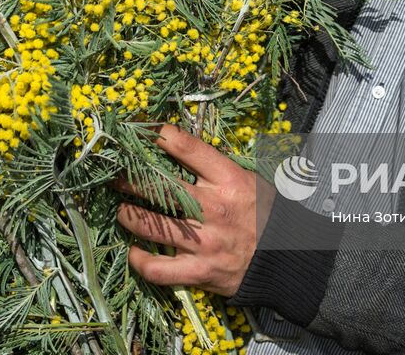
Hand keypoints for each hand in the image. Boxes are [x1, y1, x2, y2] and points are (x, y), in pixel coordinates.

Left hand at [116, 124, 271, 296]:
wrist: (289, 257)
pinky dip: (140, 260)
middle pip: (159, 187)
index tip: (142, 132)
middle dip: (130, 179)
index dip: (158, 135)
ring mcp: (204, 242)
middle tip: (115, 175)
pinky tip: (134, 252)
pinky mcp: (199, 272)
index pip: (186, 147)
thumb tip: (176, 148)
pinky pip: (158, 269)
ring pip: (151, 226)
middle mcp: (213, 208)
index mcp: (228, 179)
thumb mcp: (248, 179)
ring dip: (129, 215)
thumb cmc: (266, 213)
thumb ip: (215, 168)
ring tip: (123, 210)